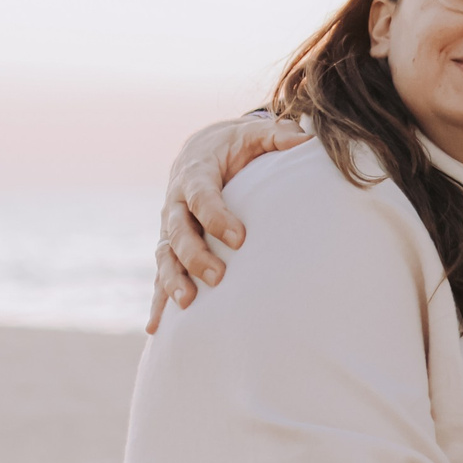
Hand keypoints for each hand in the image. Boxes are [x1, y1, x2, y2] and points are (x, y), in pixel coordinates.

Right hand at [149, 114, 312, 331]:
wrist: (201, 151)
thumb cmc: (235, 145)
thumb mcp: (253, 134)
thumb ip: (277, 136)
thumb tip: (307, 139)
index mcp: (195, 174)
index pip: (201, 197)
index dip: (217, 216)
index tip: (240, 238)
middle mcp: (176, 203)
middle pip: (179, 231)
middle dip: (195, 255)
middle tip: (217, 277)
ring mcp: (170, 226)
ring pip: (166, 256)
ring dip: (173, 280)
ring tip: (187, 304)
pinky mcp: (171, 245)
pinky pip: (161, 274)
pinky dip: (158, 300)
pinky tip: (155, 327)